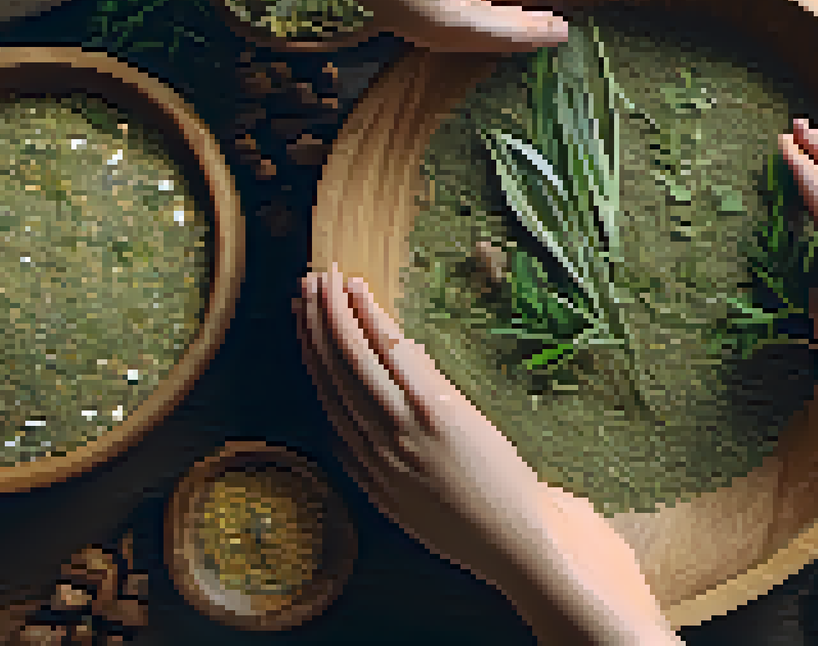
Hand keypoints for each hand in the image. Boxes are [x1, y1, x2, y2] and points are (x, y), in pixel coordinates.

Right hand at [296, 265, 677, 645]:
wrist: (515, 541)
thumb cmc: (473, 523)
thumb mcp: (406, 505)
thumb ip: (374, 467)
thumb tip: (347, 432)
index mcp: (369, 468)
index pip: (328, 400)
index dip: (311, 357)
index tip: (302, 324)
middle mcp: (376, 444)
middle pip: (333, 374)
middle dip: (314, 326)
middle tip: (304, 286)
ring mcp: (404, 426)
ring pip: (353, 360)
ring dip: (333, 314)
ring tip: (321, 276)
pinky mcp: (434, 411)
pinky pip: (391, 357)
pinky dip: (370, 321)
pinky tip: (358, 295)